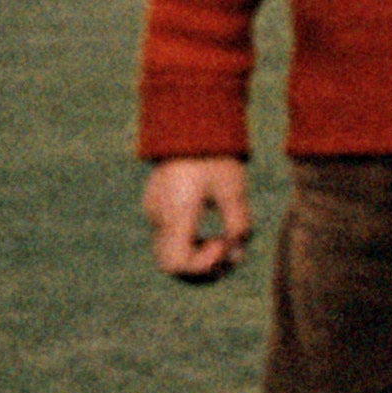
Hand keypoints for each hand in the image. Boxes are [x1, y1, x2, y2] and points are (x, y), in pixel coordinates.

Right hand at [146, 156, 251, 282]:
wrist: (189, 125)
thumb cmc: (214, 156)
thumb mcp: (233, 190)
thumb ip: (237, 225)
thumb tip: (236, 255)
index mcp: (176, 214)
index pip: (177, 265)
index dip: (203, 266)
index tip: (224, 244)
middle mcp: (158, 217)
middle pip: (170, 264)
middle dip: (200, 267)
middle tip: (227, 252)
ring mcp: (154, 212)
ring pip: (168, 253)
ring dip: (195, 257)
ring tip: (223, 244)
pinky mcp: (156, 206)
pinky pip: (169, 238)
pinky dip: (189, 245)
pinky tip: (212, 235)